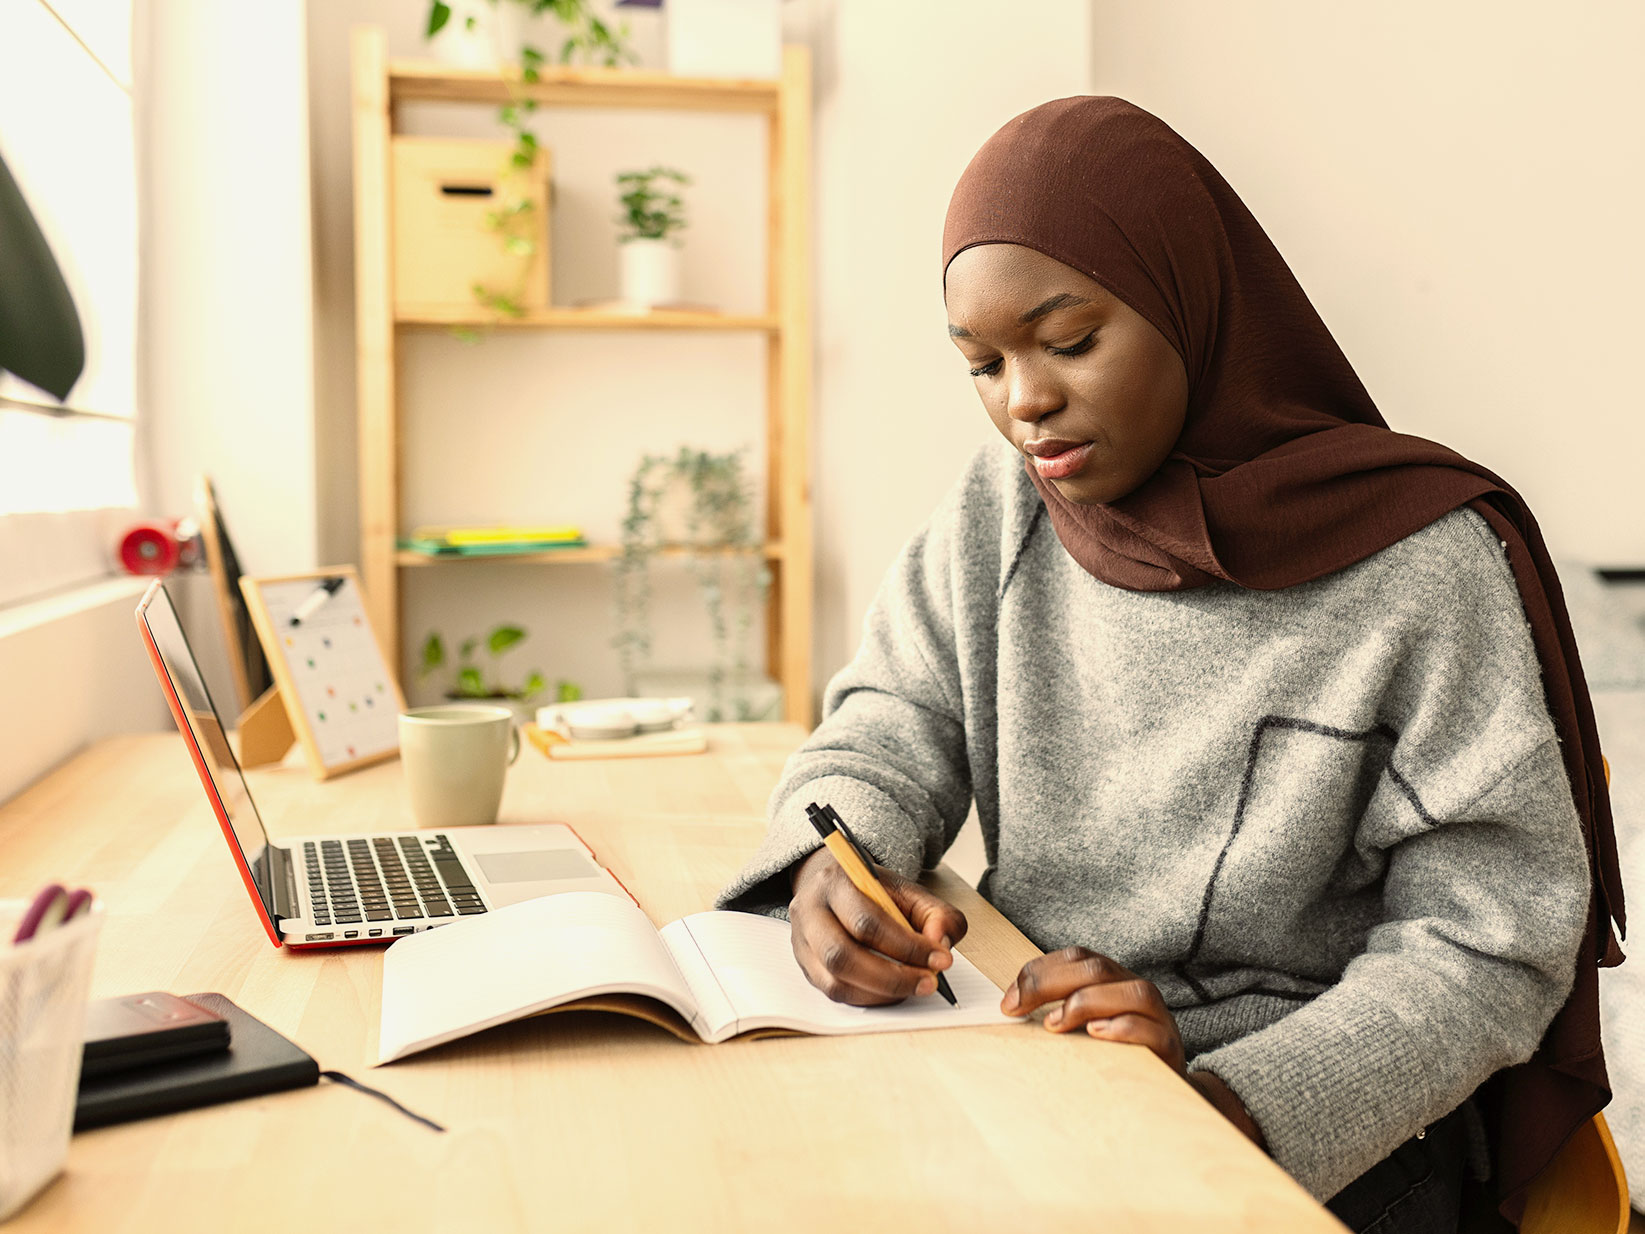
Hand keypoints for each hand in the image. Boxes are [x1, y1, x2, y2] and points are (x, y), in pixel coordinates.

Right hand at [788, 847, 967, 1005]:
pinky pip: (835, 993)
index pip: (867, 921)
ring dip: (882, 992)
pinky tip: (893, 991)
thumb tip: (940, 943)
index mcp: (835, 881)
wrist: (839, 888)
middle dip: (893, 977)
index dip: (907, 946)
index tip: (941, 959)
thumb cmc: (875, 892)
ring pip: (835, 981)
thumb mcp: (910, 892)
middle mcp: (810, 911)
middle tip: (929, 982)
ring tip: (914, 987)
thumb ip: (937, 914)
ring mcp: (802, 942)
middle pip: (843, 956)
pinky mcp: (806, 966)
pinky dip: (869, 998)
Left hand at [1001, 946, 1185, 1074]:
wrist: (1163, 1092)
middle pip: (1096, 969)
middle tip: (1019, 1008)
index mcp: (1113, 980)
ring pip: (1131, 992)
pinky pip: (1150, 1028)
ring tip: (1054, 1024)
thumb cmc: (1116, 1054)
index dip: (1040, 971)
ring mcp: (1158, 1017)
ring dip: (1085, 1003)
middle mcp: (1136, 990)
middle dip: (1051, 984)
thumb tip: (1012, 1004)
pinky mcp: (1169, 1046)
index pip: (1076, 958)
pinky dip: (1121, 1028)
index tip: (1010, 999)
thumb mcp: (1084, 1026)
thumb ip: (1059, 1010)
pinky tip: (1095, 1035)